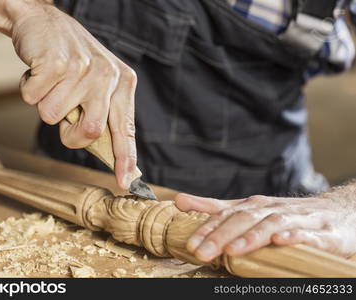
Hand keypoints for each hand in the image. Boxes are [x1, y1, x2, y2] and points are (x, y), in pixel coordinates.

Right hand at [9, 1, 137, 188]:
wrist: (43, 21)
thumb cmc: (70, 63)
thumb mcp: (96, 86)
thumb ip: (102, 115)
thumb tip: (106, 154)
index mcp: (123, 83)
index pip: (125, 129)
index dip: (125, 158)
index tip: (125, 182)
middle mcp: (109, 75)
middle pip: (90, 132)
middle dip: (69, 134)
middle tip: (63, 116)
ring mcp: (83, 68)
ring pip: (52, 117)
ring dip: (45, 104)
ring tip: (52, 83)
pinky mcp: (57, 63)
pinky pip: (33, 99)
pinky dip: (29, 89)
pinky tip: (39, 72)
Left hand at [175, 192, 355, 262]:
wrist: (337, 212)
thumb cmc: (286, 213)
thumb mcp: (248, 209)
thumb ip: (216, 207)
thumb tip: (180, 201)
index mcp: (255, 206)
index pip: (226, 215)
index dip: (207, 228)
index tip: (190, 243)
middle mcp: (273, 210)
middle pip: (244, 220)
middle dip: (221, 236)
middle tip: (201, 252)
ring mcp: (297, 220)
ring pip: (272, 225)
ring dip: (252, 236)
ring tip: (234, 250)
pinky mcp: (322, 233)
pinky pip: (308, 235)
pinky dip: (294, 237)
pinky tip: (281, 242)